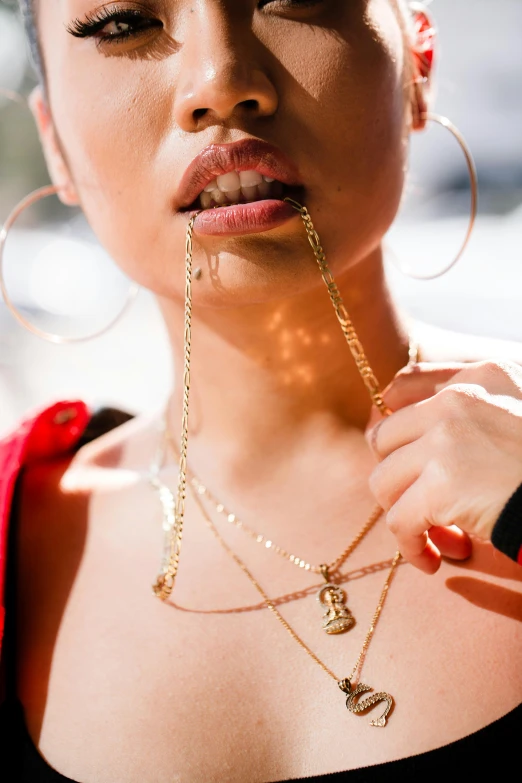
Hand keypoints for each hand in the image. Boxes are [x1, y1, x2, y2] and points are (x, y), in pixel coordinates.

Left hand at [365, 360, 521, 573]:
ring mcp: (447, 441)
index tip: (405, 459)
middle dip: (398, 477)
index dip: (395, 429)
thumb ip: (480, 398)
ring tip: (437, 535)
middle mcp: (456, 401)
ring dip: (405, 514)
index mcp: (481, 377)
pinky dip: (412, 547)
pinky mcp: (444, 486)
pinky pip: (400, 521)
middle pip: (384, 438)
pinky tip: (433, 560)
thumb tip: (408, 405)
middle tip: (423, 504)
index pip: (404, 386)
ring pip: (384, 482)